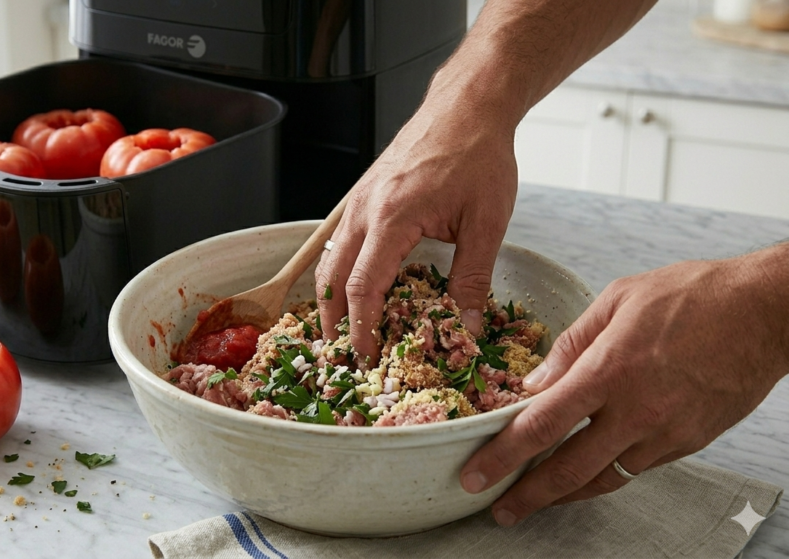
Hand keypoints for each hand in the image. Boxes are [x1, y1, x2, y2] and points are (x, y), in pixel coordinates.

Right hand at [314, 83, 518, 364]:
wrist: (467, 105)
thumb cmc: (478, 155)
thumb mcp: (486, 222)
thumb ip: (472, 278)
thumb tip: (464, 325)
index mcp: (391, 217)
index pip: (362, 286)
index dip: (361, 327)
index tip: (366, 356)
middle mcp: (364, 209)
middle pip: (331, 277)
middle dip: (333, 320)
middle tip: (342, 353)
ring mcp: (359, 200)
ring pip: (329, 258)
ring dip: (332, 296)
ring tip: (344, 328)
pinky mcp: (364, 195)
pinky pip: (341, 240)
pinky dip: (341, 270)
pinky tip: (358, 285)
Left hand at [459, 246, 788, 526]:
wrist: (766, 313)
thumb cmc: (693, 295)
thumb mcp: (618, 300)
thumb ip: (571, 344)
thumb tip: (535, 381)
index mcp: (609, 371)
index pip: (543, 424)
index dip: (503, 455)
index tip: (477, 474)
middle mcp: (636, 411)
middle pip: (569, 470)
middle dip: (527, 495)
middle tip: (498, 509)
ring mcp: (665, 433)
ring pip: (604, 479)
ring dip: (565, 495)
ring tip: (536, 501)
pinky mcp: (688, 443)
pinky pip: (637, 468)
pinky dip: (606, 475)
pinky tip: (586, 473)